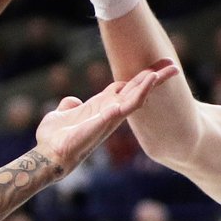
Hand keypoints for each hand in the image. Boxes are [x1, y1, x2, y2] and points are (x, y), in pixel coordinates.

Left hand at [35, 59, 178, 167]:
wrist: (48, 154)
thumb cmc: (53, 138)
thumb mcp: (60, 114)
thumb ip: (69, 106)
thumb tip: (72, 101)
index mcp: (101, 106)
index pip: (126, 87)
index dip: (140, 77)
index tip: (155, 67)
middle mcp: (109, 111)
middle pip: (137, 91)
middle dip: (155, 78)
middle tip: (173, 66)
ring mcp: (109, 118)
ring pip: (136, 99)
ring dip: (149, 85)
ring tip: (163, 72)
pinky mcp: (104, 122)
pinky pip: (125, 108)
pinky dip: (137, 95)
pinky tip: (146, 85)